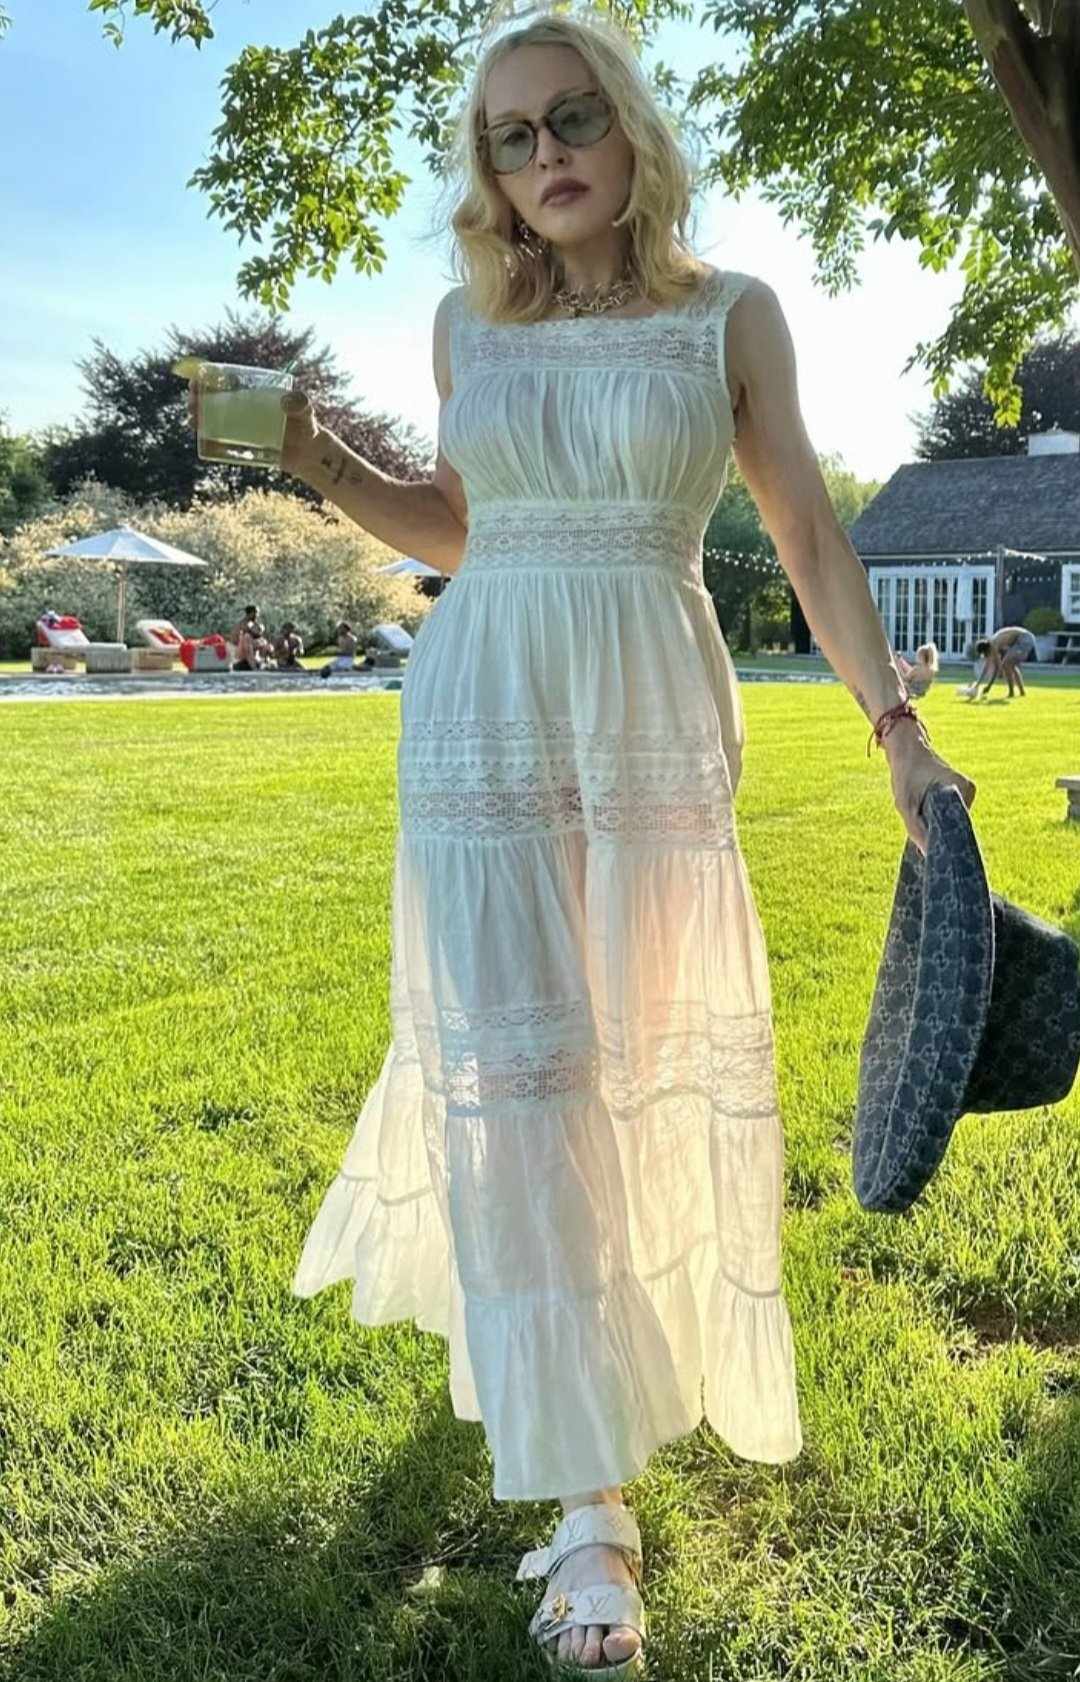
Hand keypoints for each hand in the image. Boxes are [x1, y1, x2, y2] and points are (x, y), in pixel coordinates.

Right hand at [184, 382, 320, 477]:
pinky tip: (199, 436)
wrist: (309, 453)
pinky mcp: (243, 446)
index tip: (196, 380)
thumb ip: (300, 403)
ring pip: (214, 420)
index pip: (226, 382)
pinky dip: (208, 438)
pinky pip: (221, 441)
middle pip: (215, 400)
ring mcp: (242, 428)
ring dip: (198, 417)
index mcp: (254, 394)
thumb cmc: (307, 425)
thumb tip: (286, 402)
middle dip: (198, 398)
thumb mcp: (305, 410)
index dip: (208, 379)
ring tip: (191, 418)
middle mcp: (244, 409)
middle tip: (192, 401)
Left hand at [883, 724, 975, 855]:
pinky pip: (948, 814)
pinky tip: (922, 814)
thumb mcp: (906, 805)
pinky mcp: (957, 793)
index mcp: (963, 790)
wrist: (906, 749)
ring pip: (951, 820)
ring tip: (919, 818)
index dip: (947, 841)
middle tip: (922, 839)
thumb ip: (916, 830)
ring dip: (935, 825)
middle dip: (939, 834)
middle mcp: (969, 792)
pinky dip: (936, 818)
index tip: (935, 852)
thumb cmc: (906, 773)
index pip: (960, 826)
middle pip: (956, 825)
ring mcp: (965, 792)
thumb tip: (929, 855)